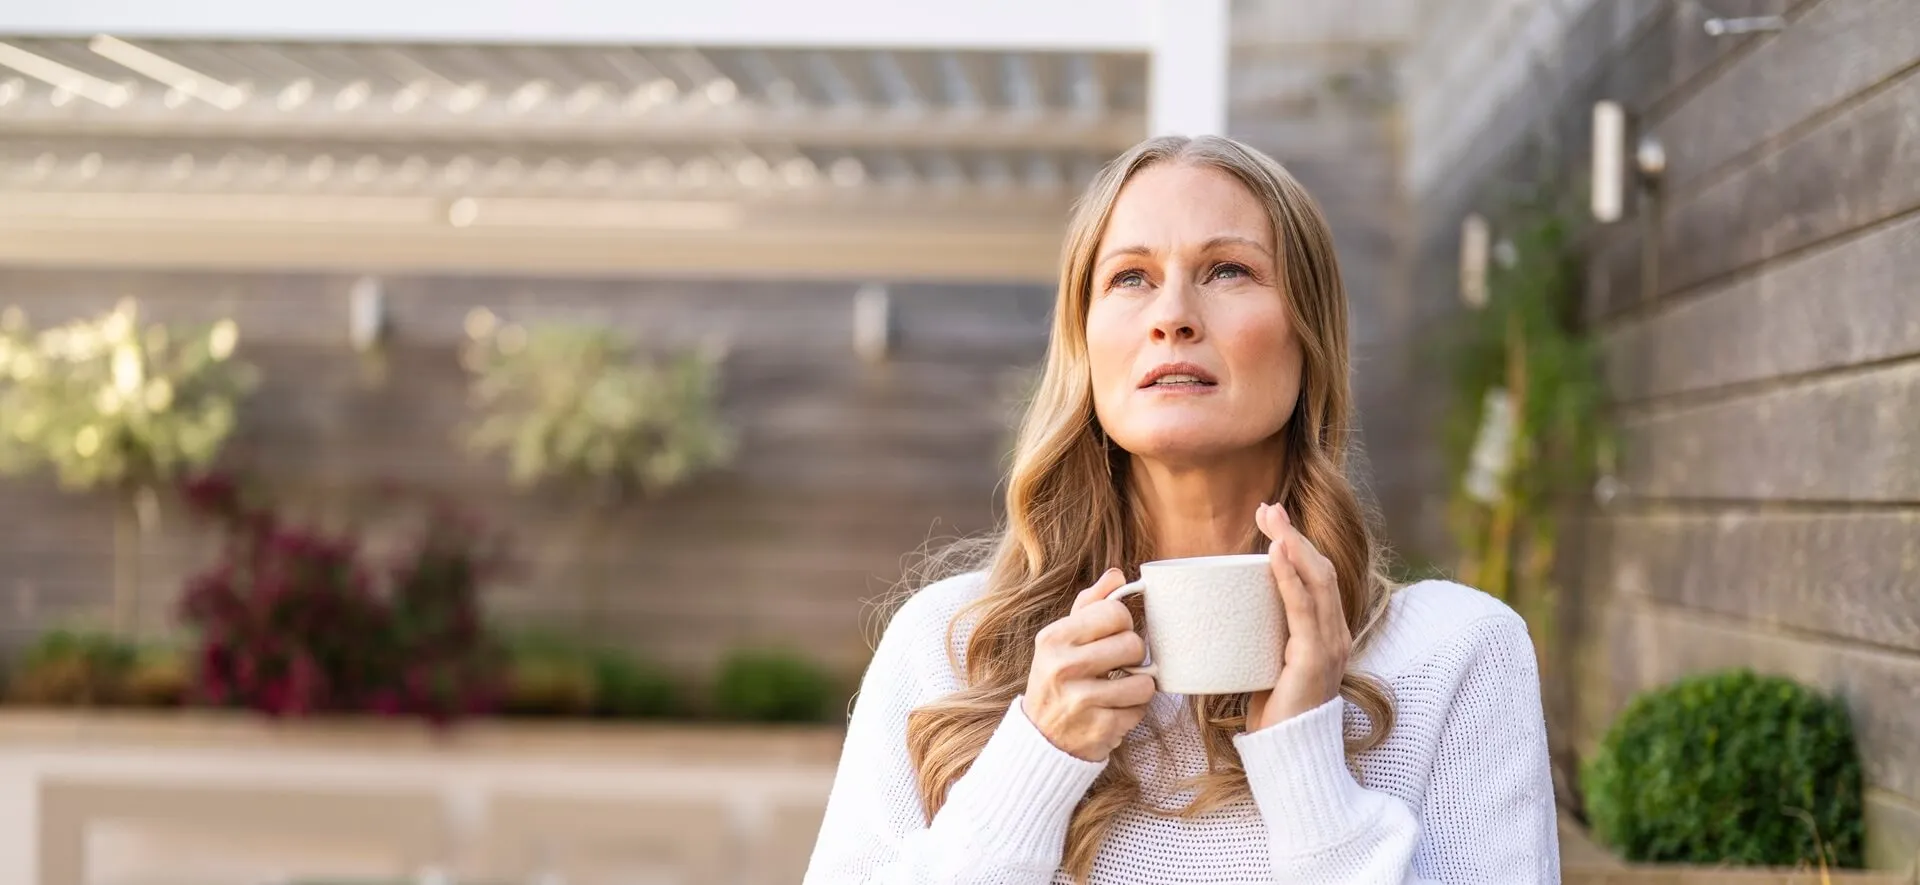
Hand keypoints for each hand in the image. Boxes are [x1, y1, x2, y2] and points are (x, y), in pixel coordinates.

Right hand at [1021, 567, 1156, 760]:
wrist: (1042, 737)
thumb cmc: (1058, 678)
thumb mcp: (1062, 639)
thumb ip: (1089, 604)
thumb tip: (1117, 575)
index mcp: (1054, 638)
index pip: (1114, 612)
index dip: (1123, 623)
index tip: (1113, 635)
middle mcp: (1063, 667)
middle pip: (1133, 644)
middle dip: (1133, 655)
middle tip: (1118, 665)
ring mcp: (1081, 700)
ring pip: (1144, 682)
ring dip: (1137, 687)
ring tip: (1117, 690)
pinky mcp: (1099, 728)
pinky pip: (1139, 711)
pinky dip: (1131, 712)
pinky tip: (1111, 711)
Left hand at [1246, 503, 1349, 731]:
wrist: (1287, 750)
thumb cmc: (1273, 708)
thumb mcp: (1269, 660)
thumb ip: (1262, 634)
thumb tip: (1226, 607)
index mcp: (1326, 631)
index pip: (1318, 576)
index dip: (1298, 543)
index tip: (1271, 519)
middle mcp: (1335, 633)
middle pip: (1320, 569)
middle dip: (1293, 534)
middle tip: (1267, 508)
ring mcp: (1329, 644)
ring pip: (1316, 581)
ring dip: (1291, 544)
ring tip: (1270, 519)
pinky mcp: (1314, 658)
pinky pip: (1303, 609)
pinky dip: (1291, 578)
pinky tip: (1278, 556)